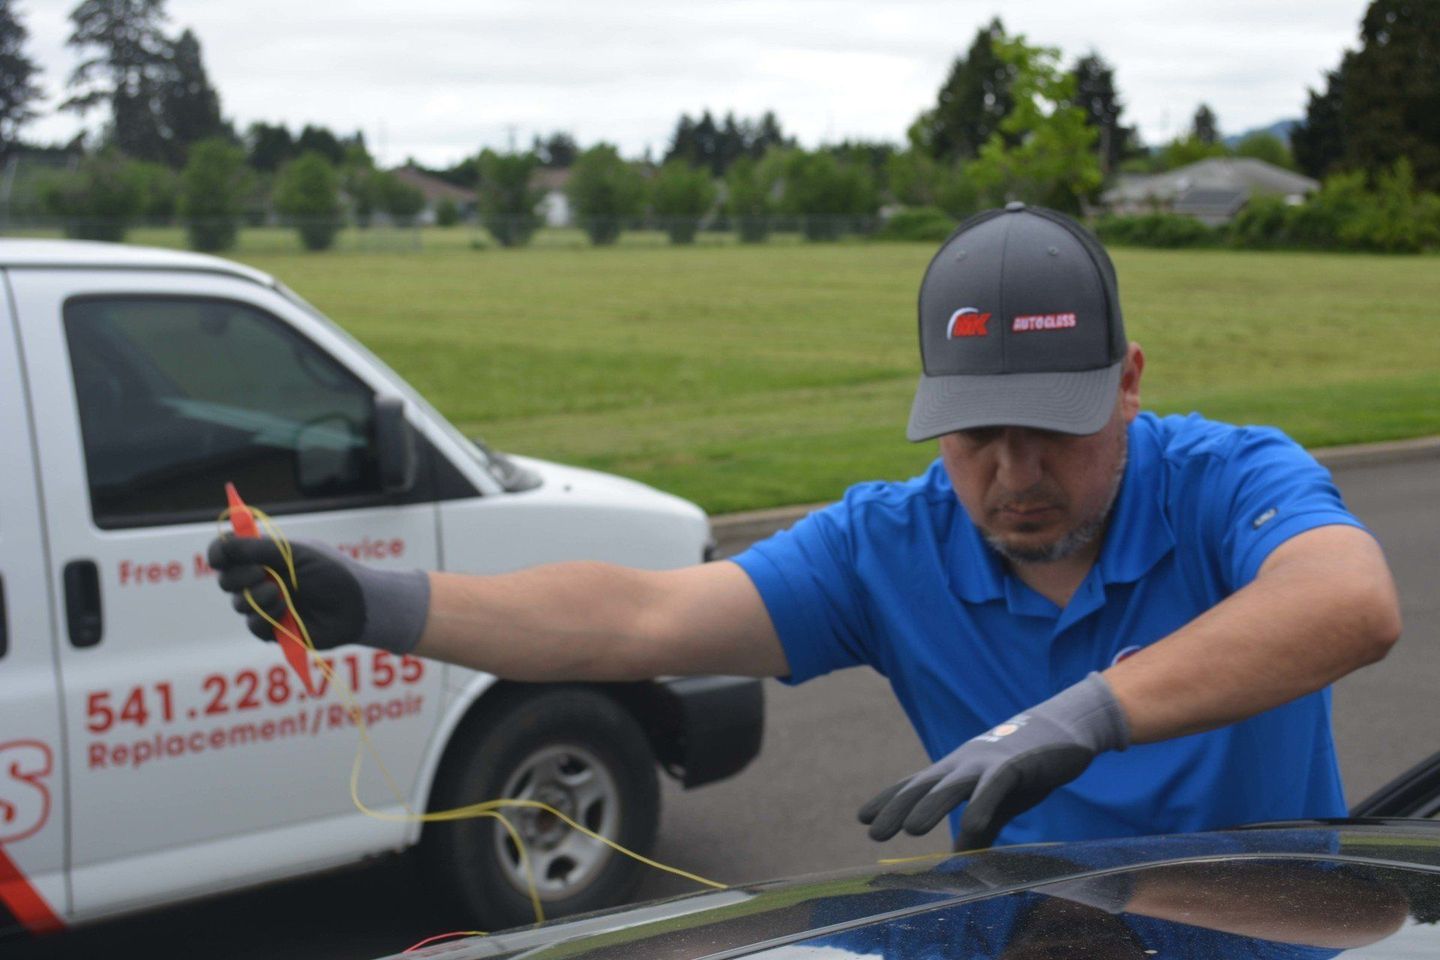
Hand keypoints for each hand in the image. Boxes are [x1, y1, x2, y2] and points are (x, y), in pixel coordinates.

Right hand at [207, 536, 429, 652]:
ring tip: (280, 594)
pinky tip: (285, 611)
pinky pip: (253, 626)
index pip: (228, 553)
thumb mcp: (296, 553)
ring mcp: (266, 605)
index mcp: (266, 556)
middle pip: (226, 579)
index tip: (221, 555)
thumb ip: (258, 549)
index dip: (219, 553)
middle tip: (260, 573)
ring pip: (238, 604)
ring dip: (255, 597)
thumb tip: (224, 543)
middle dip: (238, 576)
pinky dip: (265, 617)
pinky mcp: (274, 629)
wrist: (357, 605)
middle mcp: (262, 580)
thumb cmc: (333, 572)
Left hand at [858, 672, 1128, 848]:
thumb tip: (960, 859)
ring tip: (910, 829)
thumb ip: (980, 830)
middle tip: (874, 832)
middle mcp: (963, 765)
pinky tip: (971, 827)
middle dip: (897, 808)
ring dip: (930, 806)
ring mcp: (988, 763)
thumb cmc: (1024, 768)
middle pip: (924, 786)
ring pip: (953, 785)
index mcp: (955, 771)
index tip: (862, 818)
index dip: (889, 800)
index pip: (914, 785)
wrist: (1063, 730)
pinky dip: (982, 806)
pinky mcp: (1016, 765)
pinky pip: (994, 786)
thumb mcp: (998, 803)